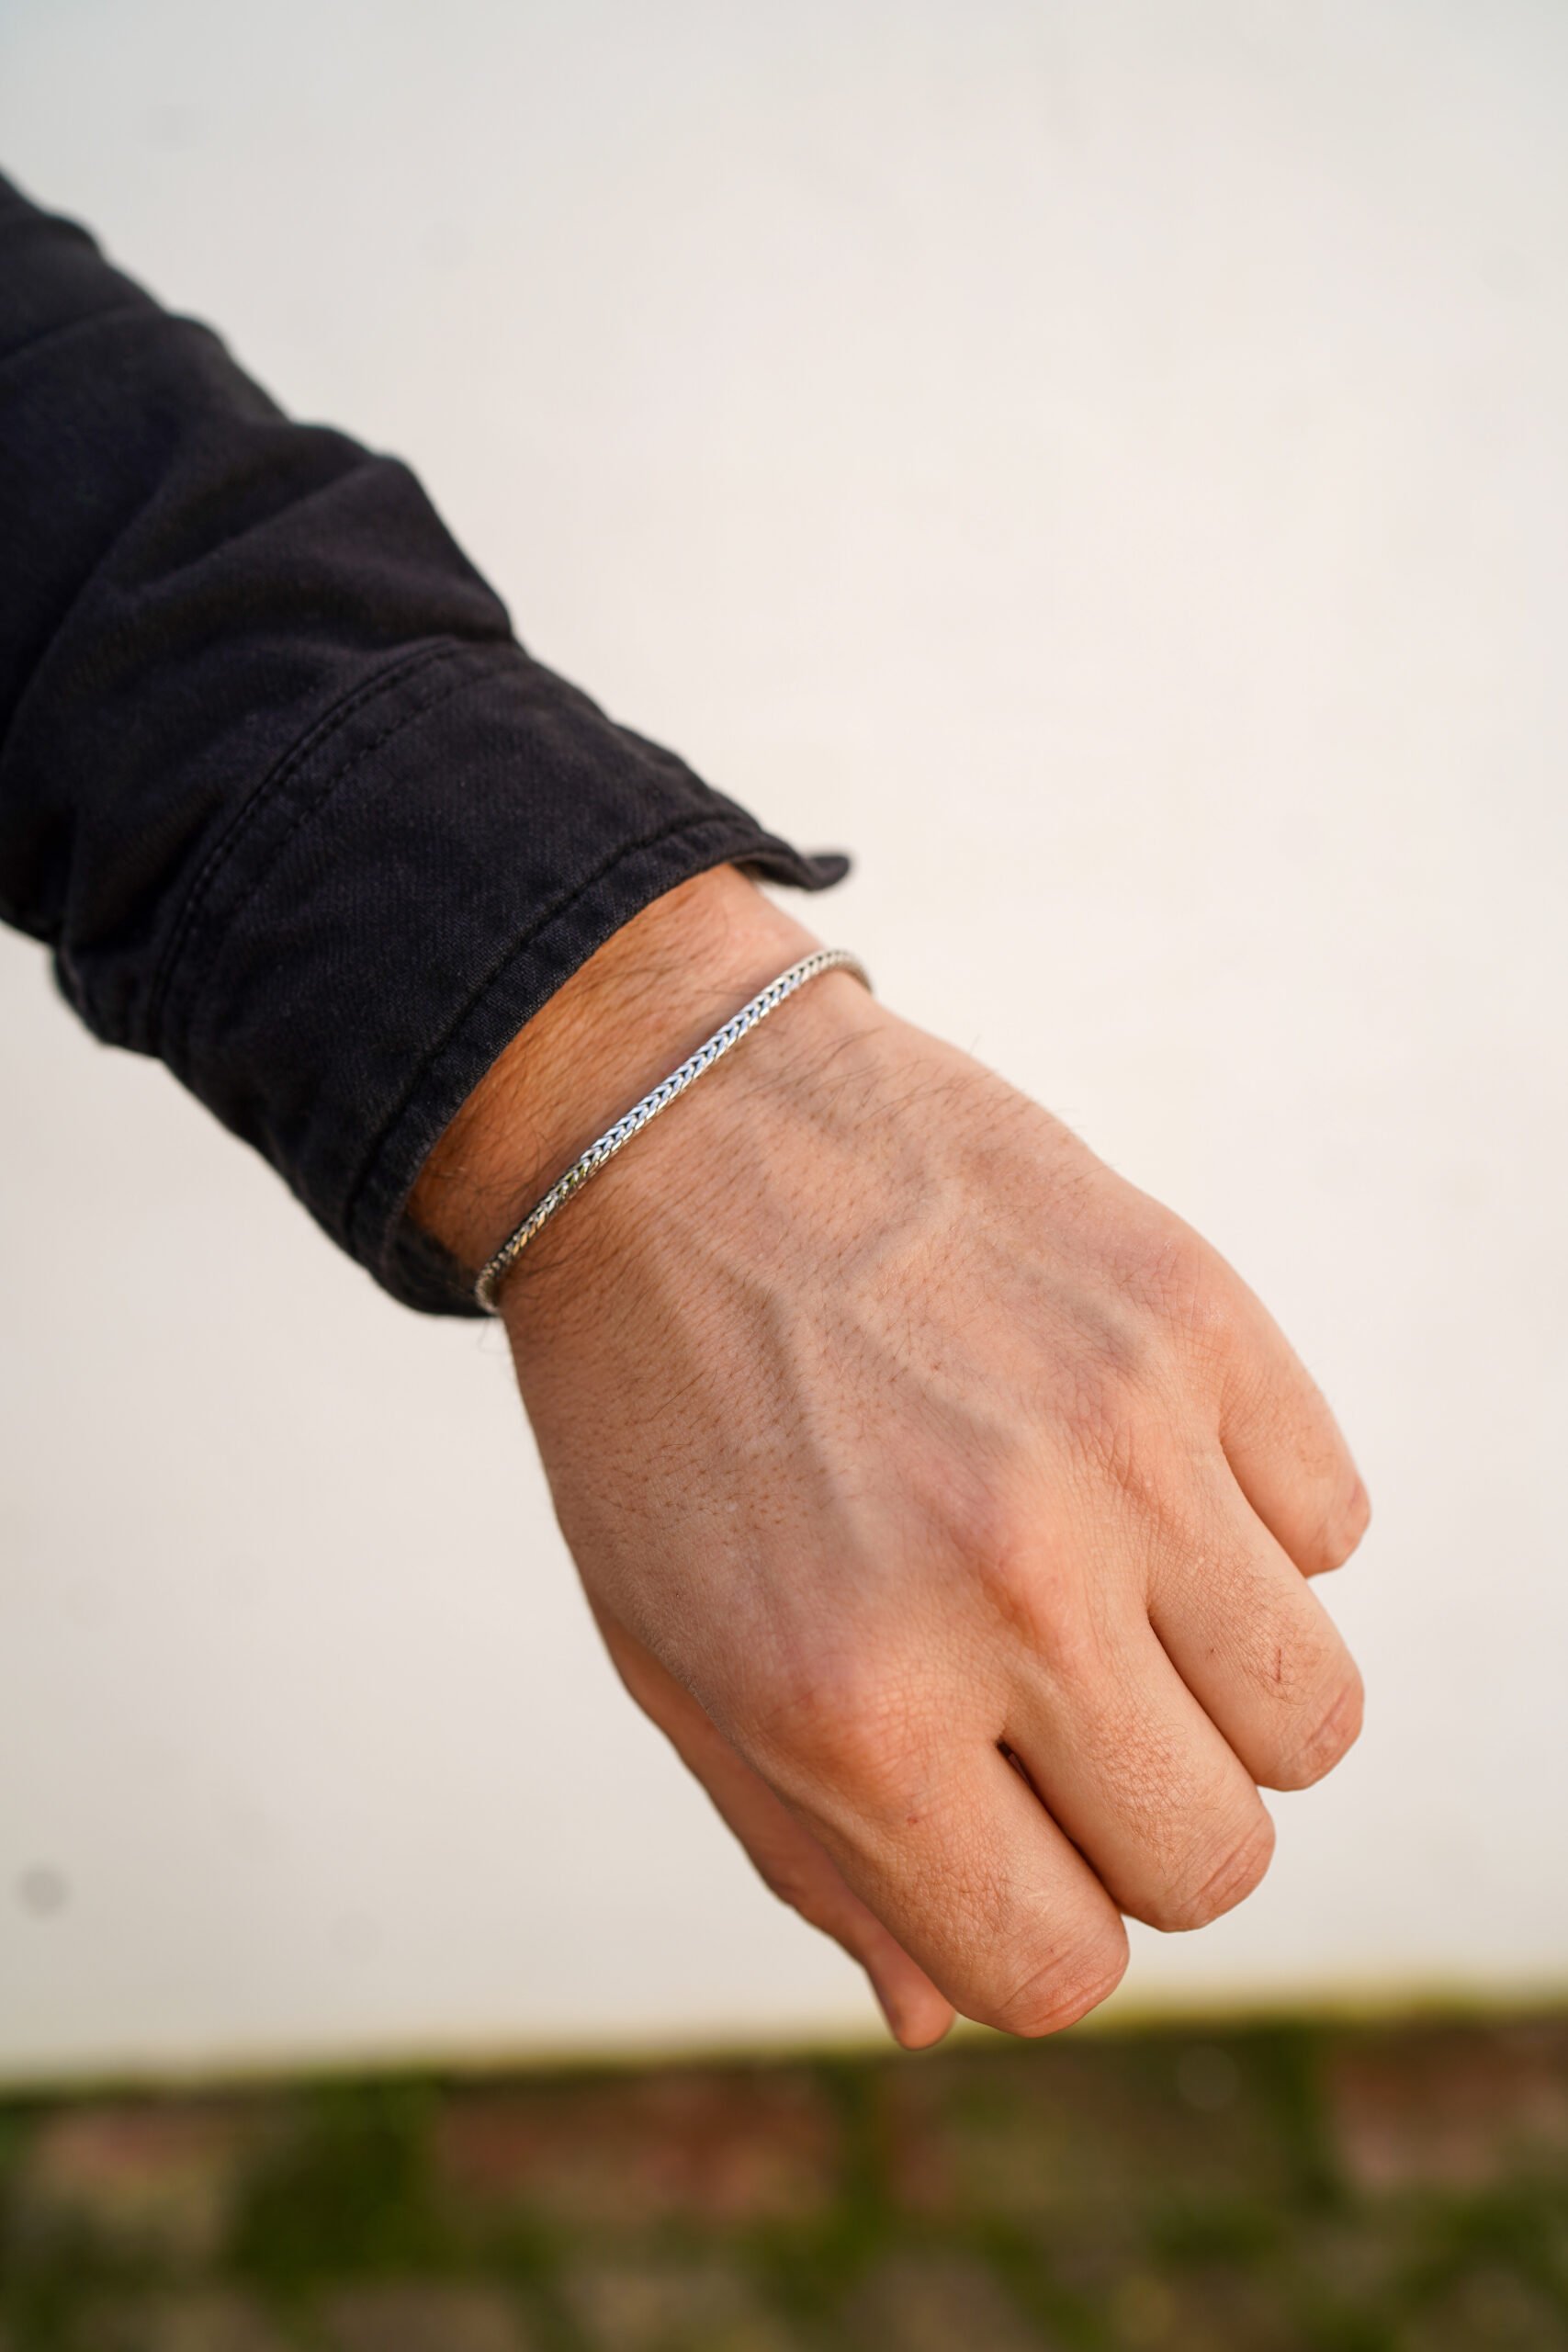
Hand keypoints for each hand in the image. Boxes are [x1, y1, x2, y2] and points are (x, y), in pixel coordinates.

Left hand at [413, 868, 1367, 2047]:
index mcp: (846, 1712)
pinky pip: (1330, 1526)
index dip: (1042, 1927)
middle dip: (1140, 1820)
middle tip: (1053, 1707)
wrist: (670, 1123)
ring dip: (1221, 1687)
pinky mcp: (1194, 1313)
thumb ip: (815, 1858)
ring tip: (1108, 1583)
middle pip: (1214, 1858)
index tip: (1009, 1842)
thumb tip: (943, 2013)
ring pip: (1311, 1715)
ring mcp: (1118, 1441)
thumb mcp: (672, 1660)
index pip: (1058, 1968)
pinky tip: (1124, 1452)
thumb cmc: (660, 1417)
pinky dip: (1251, 1523)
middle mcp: (1003, 1588)